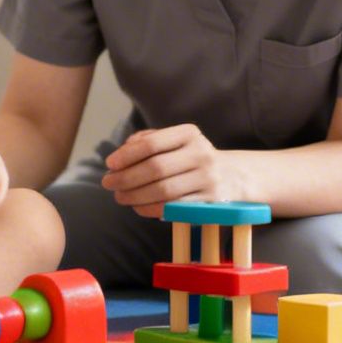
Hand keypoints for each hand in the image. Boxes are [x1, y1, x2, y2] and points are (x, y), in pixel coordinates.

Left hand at [101, 124, 240, 217]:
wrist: (233, 176)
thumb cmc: (193, 157)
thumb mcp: (176, 141)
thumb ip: (148, 140)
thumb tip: (123, 151)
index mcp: (189, 134)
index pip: (152, 143)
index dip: (127, 155)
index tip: (110, 164)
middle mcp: (201, 153)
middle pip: (155, 168)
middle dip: (126, 177)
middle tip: (108, 183)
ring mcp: (207, 178)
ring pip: (163, 190)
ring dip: (135, 196)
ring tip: (119, 196)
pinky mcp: (209, 200)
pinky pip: (173, 207)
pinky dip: (150, 208)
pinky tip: (137, 207)